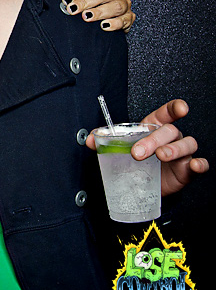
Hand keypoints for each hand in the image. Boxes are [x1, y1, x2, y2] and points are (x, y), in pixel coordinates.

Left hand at [60, 0, 135, 31]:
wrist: (105, 21)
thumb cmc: (93, 3)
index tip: (67, 0)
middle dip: (86, 2)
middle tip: (73, 9)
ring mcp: (124, 5)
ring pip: (116, 6)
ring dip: (100, 12)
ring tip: (86, 17)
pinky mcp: (128, 18)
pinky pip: (124, 20)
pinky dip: (114, 23)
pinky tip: (104, 26)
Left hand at [87, 99, 208, 195]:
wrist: (144, 181)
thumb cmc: (137, 158)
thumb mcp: (120, 146)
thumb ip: (105, 141)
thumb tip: (90, 138)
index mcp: (155, 127)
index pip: (167, 113)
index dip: (175, 108)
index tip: (180, 108)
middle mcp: (171, 137)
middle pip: (170, 130)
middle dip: (154, 139)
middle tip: (138, 151)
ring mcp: (181, 152)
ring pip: (186, 144)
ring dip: (174, 149)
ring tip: (161, 156)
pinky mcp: (187, 169)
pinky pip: (200, 164)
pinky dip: (199, 165)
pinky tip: (194, 165)